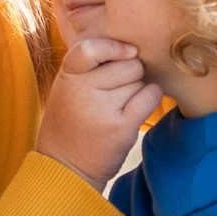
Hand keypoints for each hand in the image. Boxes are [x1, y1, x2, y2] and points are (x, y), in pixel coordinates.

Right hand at [38, 37, 164, 189]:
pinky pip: (150, 96)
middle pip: (128, 64)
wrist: (66, 169)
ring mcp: (102, 108)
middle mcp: (82, 89)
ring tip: (118, 108)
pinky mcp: (121, 127)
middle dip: (129, 75)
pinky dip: (150, 99)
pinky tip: (136, 110)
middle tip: (113, 95)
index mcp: (68, 76)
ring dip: (137, 91)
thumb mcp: (67, 88)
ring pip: (140, 80)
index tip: (127, 52)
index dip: (113, 46)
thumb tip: (132, 48)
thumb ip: (89, 66)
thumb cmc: (71, 124)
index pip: (91, 47)